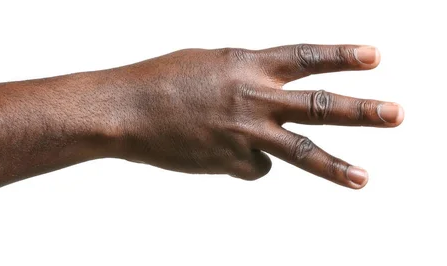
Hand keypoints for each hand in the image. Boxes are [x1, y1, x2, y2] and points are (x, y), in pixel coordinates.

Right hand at [112, 44, 402, 188]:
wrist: (125, 110)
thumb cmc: (160, 80)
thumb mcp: (209, 63)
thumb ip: (245, 74)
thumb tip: (268, 93)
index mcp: (247, 64)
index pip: (306, 57)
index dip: (342, 56)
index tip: (375, 57)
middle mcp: (252, 97)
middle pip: (318, 106)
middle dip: (363, 111)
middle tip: (398, 114)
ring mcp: (243, 132)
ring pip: (300, 152)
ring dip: (337, 167)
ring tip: (365, 179)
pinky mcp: (229, 161)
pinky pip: (255, 166)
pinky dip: (249, 161)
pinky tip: (223, 152)